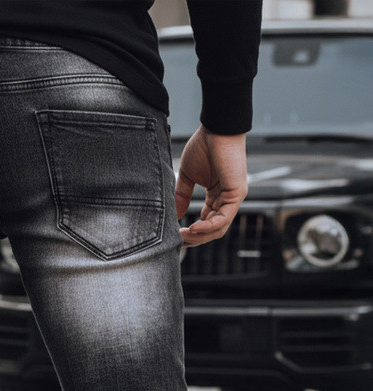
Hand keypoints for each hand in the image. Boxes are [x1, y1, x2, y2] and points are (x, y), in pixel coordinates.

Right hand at [174, 126, 247, 246]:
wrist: (216, 127)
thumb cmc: (204, 145)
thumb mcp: (187, 175)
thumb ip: (181, 196)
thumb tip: (174, 216)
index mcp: (217, 196)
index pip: (206, 222)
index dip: (191, 233)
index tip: (175, 237)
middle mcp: (226, 199)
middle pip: (212, 230)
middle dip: (195, 239)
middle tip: (178, 242)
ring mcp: (233, 198)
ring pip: (218, 228)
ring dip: (200, 236)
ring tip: (183, 237)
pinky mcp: (236, 194)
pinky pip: (223, 218)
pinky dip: (208, 227)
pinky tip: (194, 228)